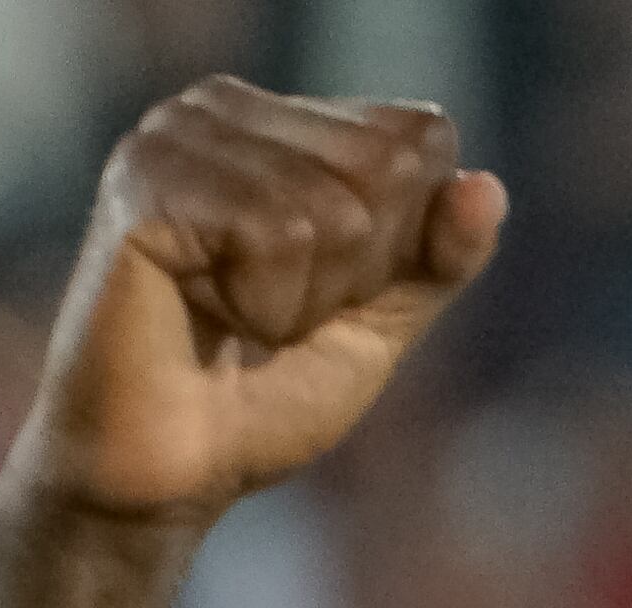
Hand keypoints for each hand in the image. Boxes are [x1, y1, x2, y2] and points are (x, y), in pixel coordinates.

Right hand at [8, 78, 505, 528]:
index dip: (401, 245)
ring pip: (334, 207)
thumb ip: (440, 255)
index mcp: (283, 120)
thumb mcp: (380, 322)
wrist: (167, 478)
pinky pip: (275, 232)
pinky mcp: (146, 181)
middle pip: (388, 166)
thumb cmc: (261, 398)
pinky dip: (261, 305)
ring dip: (301, 300)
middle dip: (354, 274)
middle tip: (271, 318)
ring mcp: (178, 134)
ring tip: (231, 320)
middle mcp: (224, 106)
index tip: (324, 297)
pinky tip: (202, 315)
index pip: (422, 138)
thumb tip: (486, 187)